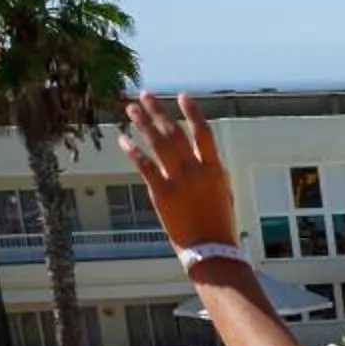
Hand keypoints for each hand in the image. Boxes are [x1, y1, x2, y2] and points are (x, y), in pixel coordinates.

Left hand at [119, 93, 238, 250]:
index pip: (203, 133)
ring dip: (143, 124)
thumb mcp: (220, 192)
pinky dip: (134, 152)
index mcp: (215, 170)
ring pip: (158, 145)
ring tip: (131, 109)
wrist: (211, 250)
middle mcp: (196, 171)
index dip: (193, 112)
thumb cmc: (218, 224)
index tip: (182, 95)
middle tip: (145, 95)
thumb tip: (195, 155)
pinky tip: (123, 139)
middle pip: (174, 133)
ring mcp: (179, 182)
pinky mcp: (162, 194)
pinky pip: (145, 167)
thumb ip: (207, 172)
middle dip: (158, 111)